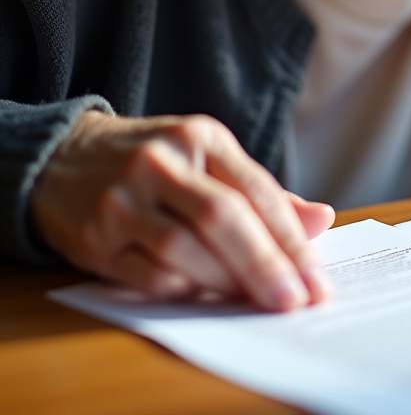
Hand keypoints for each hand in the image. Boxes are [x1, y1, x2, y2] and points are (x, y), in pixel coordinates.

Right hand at [30, 111, 334, 309]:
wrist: (62, 157)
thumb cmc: (156, 161)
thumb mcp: (209, 158)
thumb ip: (263, 193)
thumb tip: (321, 221)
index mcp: (201, 136)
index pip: (256, 190)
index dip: (290, 237)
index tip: (315, 277)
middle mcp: (162, 163)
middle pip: (222, 217)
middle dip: (265, 265)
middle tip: (294, 301)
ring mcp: (123, 200)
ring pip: (183, 249)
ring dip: (226, 283)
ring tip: (255, 301)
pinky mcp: (95, 239)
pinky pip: (147, 275)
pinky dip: (183, 289)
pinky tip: (206, 297)